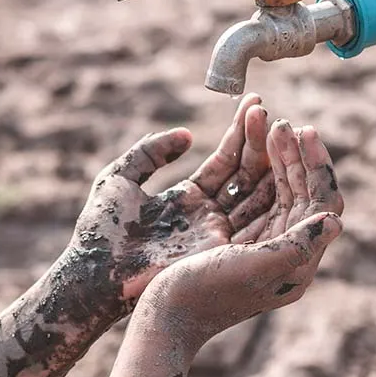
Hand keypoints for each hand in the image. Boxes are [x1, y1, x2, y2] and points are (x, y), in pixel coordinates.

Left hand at [70, 94, 275, 306]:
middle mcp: (209, 215)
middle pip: (245, 174)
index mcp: (189, 198)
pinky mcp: (220, 249)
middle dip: (258, 142)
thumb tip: (187, 135)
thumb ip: (150, 151)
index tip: (254, 103)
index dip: (239, 133)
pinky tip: (281, 163)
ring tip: (280, 127)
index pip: (224, 161)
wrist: (94, 273)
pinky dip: (270, 191)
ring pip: (255, 192)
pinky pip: (254, 217)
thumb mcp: (120, 177)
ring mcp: (218, 232)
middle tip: (269, 111)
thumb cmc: (101, 229)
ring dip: (268, 161)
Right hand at [139, 123, 344, 349]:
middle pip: (300, 192)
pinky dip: (250, 167)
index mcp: (297, 262)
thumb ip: (297, 245)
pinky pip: (252, 194)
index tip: (303, 130)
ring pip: (276, 188)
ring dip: (273, 154)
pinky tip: (245, 143)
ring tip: (264, 120)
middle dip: (293, 154)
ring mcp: (259, 243)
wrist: (164, 320)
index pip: (321, 203)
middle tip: (282, 121)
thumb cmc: (203, 295)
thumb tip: (337, 220)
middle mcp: (283, 252)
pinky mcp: (234, 238)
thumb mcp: (253, 268)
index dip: (317, 165)